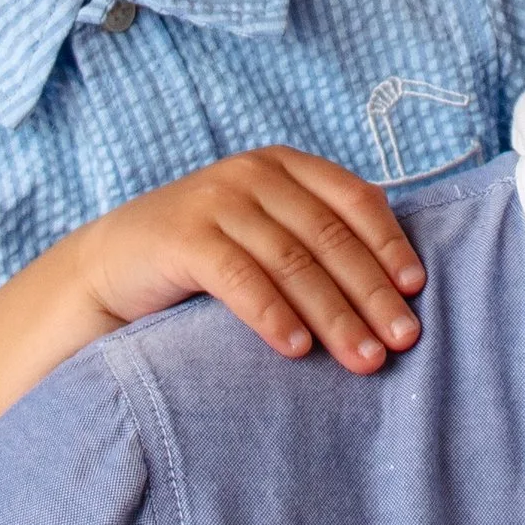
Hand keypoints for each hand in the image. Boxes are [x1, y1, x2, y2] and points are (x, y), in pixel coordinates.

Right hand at [56, 148, 426, 373]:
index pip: (355, 198)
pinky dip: (273, 315)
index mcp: (284, 166)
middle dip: (371, 292)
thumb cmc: (203, 258)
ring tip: (362, 358)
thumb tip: (396, 290)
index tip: (415, 290)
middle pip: (330, 236)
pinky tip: (297, 350)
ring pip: (292, 261)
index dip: (390, 243)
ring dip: (334, 314)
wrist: (109, 267)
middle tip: (402, 340)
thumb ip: (314, 240)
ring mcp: (216, 201)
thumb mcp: (264, 232)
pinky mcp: (182, 236)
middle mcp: (254, 173)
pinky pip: (240, 278)